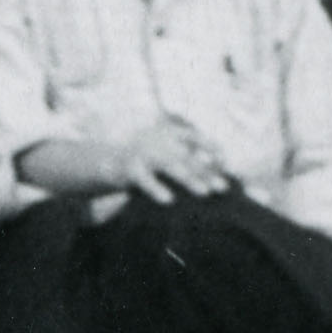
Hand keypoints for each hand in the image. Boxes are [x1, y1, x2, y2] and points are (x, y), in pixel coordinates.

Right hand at [123, 119, 242, 203]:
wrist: (106, 161)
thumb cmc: (145, 160)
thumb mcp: (166, 152)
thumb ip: (190, 158)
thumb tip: (222, 165)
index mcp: (167, 132)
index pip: (193, 137)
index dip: (209, 146)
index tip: (225, 159)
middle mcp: (157, 139)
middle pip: (186, 155)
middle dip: (206, 171)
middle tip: (223, 187)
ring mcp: (143, 152)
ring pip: (169, 165)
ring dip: (188, 178)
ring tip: (205, 193)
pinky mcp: (129, 169)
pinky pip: (145, 180)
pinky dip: (156, 189)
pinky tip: (168, 200)